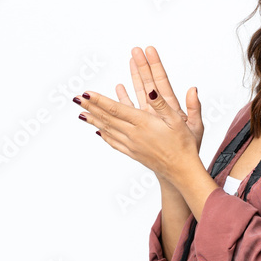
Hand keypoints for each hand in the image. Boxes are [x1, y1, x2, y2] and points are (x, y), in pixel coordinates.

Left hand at [75, 46, 203, 185]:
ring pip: (108, 130)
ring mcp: (132, 145)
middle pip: (107, 118)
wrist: (182, 171)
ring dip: (94, 120)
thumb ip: (162, 104)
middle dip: (91, 107)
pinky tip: (98, 132)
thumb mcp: (177, 120)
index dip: (99, 100)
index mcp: (144, 123)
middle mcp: (134, 135)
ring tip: (81, 113)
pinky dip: (104, 135)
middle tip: (76, 99)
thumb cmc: (183, 145)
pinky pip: (114, 143)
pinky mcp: (134, 153)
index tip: (86, 93)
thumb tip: (151, 89)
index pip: (116, 109)